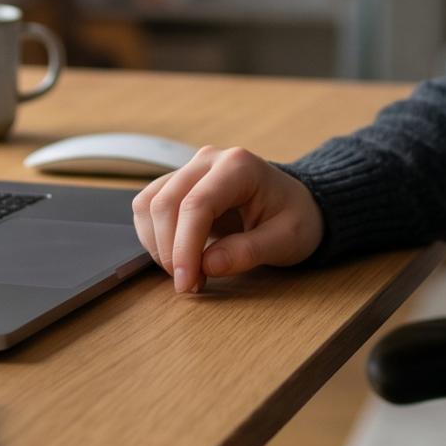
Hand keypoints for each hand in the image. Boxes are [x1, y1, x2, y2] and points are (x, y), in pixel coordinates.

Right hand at [131, 146, 323, 292]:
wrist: (296, 203)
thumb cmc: (296, 217)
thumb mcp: (287, 239)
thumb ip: (249, 251)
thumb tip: (207, 265)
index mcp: (238, 166)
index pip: (196, 204)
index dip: (184, 247)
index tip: (186, 282)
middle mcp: (208, 160)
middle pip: (166, 203)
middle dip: (169, 251)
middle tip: (189, 285)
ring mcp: (190, 169)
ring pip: (150, 204)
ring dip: (157, 245)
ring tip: (186, 273)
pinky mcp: (178, 184)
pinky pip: (149, 207)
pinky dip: (153, 237)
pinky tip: (176, 258)